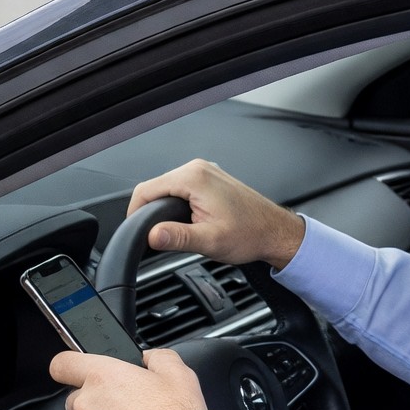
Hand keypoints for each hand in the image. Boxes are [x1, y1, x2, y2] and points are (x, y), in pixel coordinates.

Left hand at [50, 348, 206, 409]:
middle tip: (126, 408)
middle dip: (96, 401)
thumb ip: (158, 357)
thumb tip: (149, 358)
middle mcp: (87, 406)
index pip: (62, 364)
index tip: (76, 372)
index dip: (68, 366)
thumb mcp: (179, 375)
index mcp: (102, 378)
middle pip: (76, 398)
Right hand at [126, 159, 304, 269]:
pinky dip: (177, 205)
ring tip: (176, 231)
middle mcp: (198, 168)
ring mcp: (205, 171)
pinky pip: (181, 189)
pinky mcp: (209, 179)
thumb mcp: (209, 241)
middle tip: (159, 237)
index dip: (135, 212)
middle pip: (155, 187)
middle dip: (151, 212)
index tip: (135, 230)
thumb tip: (151, 235)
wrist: (275, 232)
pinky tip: (188, 221)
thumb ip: (177, 237)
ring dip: (165, 209)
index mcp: (194, 177)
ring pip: (167, 188)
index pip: (146, 189)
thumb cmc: (250, 234)